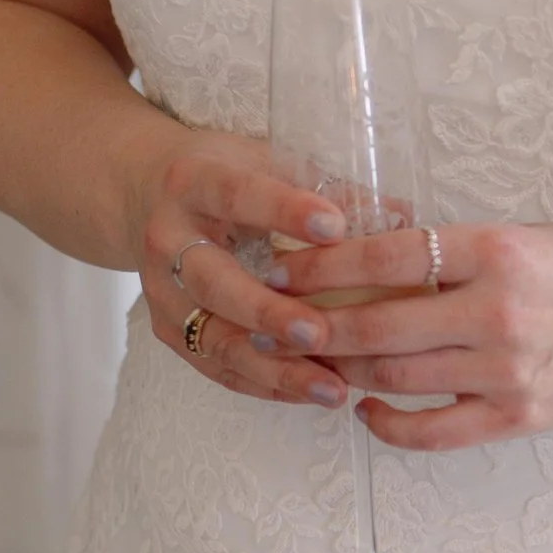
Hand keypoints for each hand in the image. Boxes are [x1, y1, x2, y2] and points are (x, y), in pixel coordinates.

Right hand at [133, 125, 362, 408]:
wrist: (146, 196)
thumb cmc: (225, 174)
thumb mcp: (265, 159)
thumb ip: (328, 185)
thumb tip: (407, 216)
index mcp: (193, 182)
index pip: (238, 195)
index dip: (284, 211)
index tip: (335, 227)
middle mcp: (168, 240)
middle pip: (214, 282)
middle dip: (268, 312)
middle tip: (320, 333)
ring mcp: (162, 292)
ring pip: (215, 339)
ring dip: (275, 367)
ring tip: (332, 388)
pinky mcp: (169, 331)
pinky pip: (217, 367)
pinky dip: (265, 383)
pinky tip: (311, 392)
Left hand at [302, 218, 552, 451]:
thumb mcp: (521, 235)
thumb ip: (453, 252)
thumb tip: (367, 262)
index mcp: (495, 250)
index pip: (386, 254)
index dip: (325, 265)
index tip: (284, 270)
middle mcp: (497, 310)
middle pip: (377, 322)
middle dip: (313, 326)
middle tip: (275, 326)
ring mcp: (507, 370)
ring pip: (396, 374)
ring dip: (343, 370)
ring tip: (312, 363)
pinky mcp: (517, 415)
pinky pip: (433, 431)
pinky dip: (388, 422)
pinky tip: (367, 407)